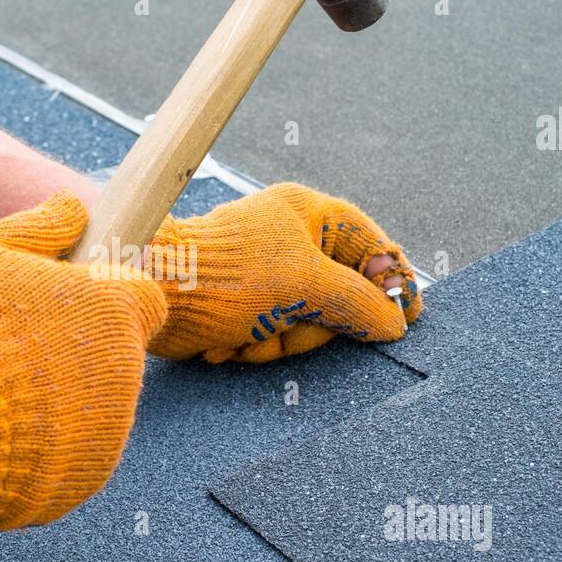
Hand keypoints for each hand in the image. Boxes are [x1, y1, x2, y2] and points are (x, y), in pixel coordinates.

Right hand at [0, 193, 165, 530]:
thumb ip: (37, 226)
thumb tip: (73, 210)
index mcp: (112, 310)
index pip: (143, 297)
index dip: (108, 295)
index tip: (71, 301)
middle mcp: (124, 372)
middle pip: (118, 352)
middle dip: (80, 346)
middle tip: (22, 347)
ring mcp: (110, 430)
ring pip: (99, 404)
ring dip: (64, 395)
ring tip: (4, 390)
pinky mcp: (88, 476)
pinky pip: (77, 450)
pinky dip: (51, 442)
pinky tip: (5, 429)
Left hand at [147, 183, 421, 362]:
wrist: (153, 293)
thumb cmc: (227, 275)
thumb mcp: (306, 285)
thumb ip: (358, 303)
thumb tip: (395, 323)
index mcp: (309, 215)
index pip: (372, 246)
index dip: (392, 282)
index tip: (408, 317)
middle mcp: (289, 242)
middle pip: (341, 296)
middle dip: (315, 325)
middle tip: (295, 326)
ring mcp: (266, 277)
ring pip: (307, 325)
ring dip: (279, 341)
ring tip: (250, 335)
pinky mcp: (244, 309)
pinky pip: (274, 337)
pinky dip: (254, 347)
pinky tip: (229, 343)